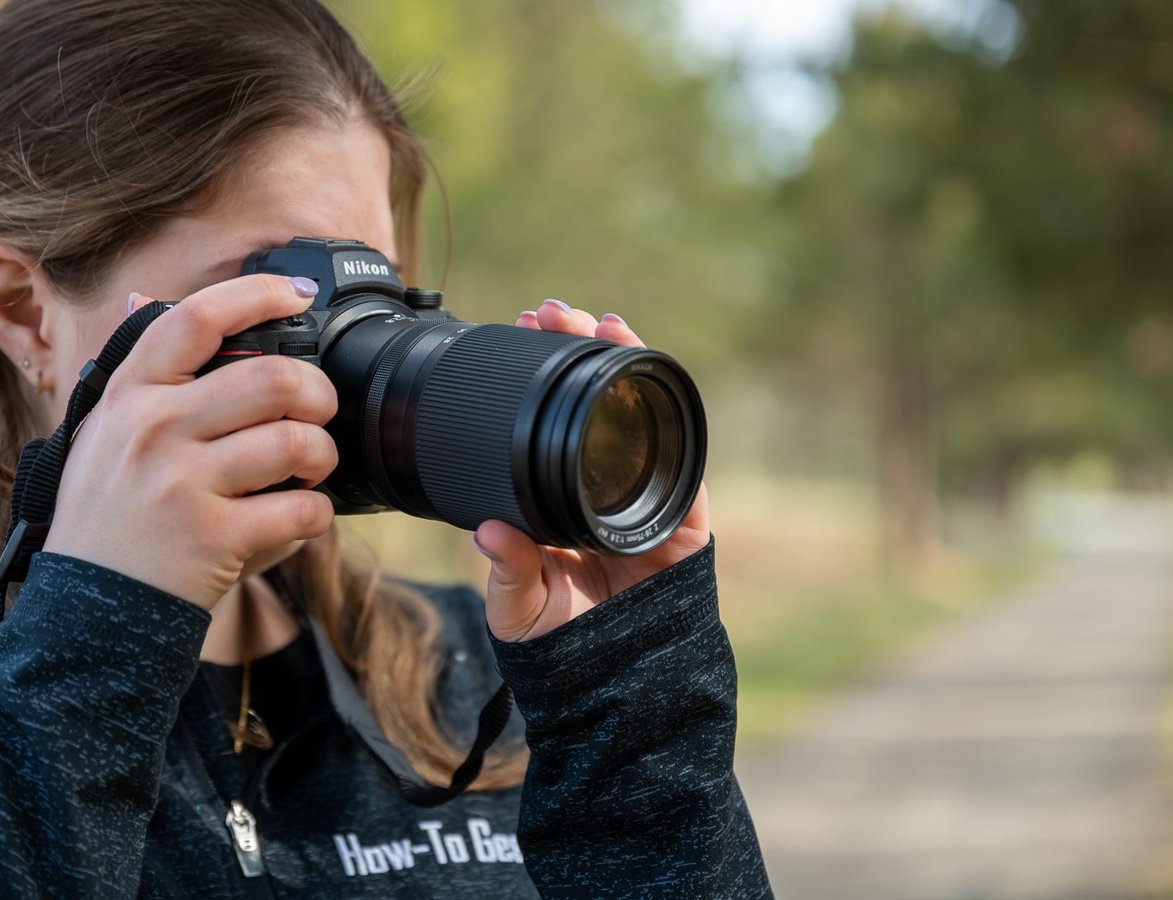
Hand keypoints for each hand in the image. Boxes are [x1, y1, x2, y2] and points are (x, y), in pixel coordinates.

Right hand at [43, 275, 338, 609]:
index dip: (258, 294)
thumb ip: (139, 377)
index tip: (297, 295)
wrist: (87, 611)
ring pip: (296, 441)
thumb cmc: (105, 518)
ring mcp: (182, 484)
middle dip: (318, 392)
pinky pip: (302, 509)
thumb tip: (149, 302)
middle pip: (273, 378)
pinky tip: (301, 515)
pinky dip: (317, 512)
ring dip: (322, 454)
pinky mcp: (212, 537)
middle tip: (318, 410)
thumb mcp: (101, 434)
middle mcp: (153, 431)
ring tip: (311, 468)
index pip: (197, 318)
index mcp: (130, 395)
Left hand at [476, 299, 710, 642]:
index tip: (520, 332)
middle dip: (582, 351)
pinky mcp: (684, 524)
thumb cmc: (565, 648)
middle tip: (552, 311)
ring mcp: (647, 502)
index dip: (543, 376)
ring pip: (643, 420)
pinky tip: (648, 384)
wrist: (615, 691)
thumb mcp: (519, 610)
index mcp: (563, 500)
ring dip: (627, 367)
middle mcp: (605, 490)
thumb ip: (508, 573)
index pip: (555, 421)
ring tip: (602, 324)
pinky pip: (683, 467)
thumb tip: (488, 533)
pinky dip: (672, 425)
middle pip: (599, 405)